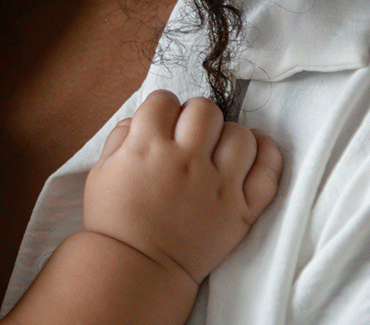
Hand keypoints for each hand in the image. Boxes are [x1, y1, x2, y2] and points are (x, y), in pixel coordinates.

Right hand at [83, 90, 281, 284]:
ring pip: (240, 135)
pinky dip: (267, 154)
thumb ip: (121, 136)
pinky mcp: (242, 210)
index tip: (161, 122)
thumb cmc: (115, 220)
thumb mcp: (101, 171)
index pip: (164, 100)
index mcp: (147, 148)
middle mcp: (186, 161)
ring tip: (218, 148)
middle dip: (194, 115)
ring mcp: (218, 186)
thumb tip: (142, 117)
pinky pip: (268, 172)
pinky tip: (256, 148)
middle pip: (204, 110)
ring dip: (228, 134)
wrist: (137, 269)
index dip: (161, 108)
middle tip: (189, 134)